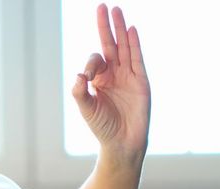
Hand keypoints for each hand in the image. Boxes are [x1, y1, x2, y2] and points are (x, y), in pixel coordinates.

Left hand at [72, 4, 150, 153]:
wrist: (122, 144)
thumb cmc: (103, 127)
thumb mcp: (86, 108)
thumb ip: (80, 92)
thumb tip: (79, 74)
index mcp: (100, 79)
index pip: (95, 60)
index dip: (91, 64)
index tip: (88, 77)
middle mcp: (114, 74)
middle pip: (110, 44)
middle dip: (106, 26)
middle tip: (102, 6)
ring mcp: (128, 76)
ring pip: (124, 47)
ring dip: (120, 29)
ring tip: (117, 10)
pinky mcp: (141, 81)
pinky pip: (137, 59)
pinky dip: (134, 44)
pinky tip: (131, 29)